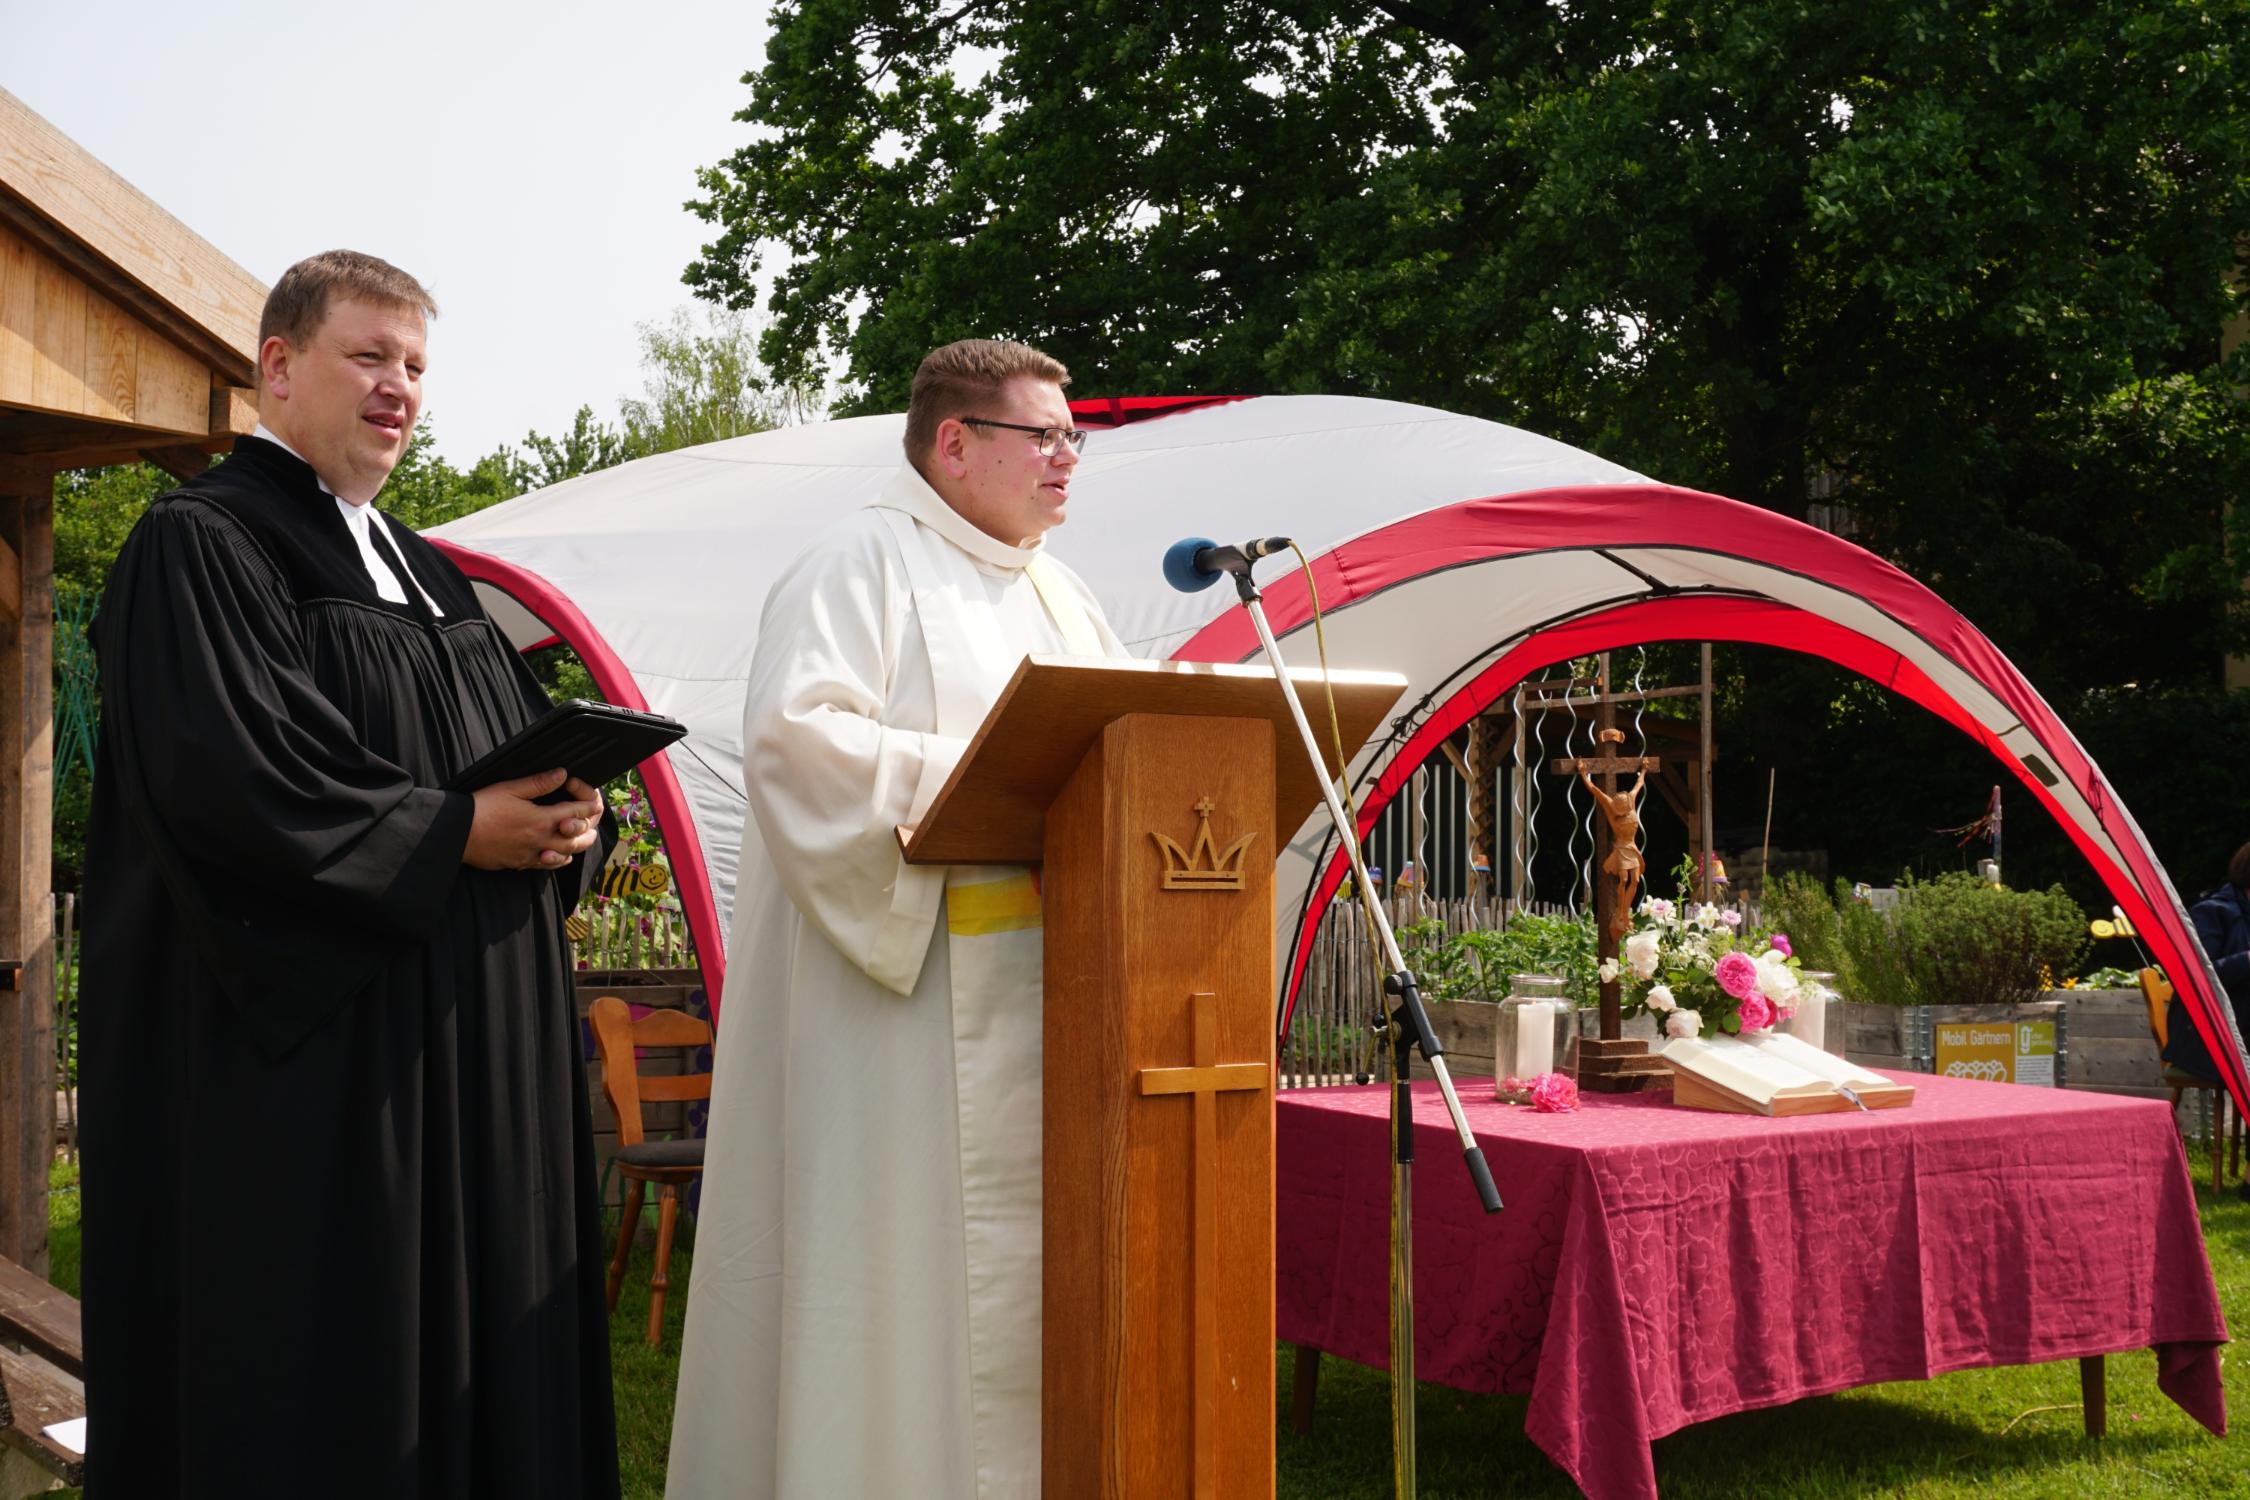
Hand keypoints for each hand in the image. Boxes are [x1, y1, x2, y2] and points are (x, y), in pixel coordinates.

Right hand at [463, 769, 603, 870]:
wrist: (458, 834)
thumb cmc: (482, 808)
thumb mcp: (510, 788)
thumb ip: (539, 783)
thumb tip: (561, 774)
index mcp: (541, 819)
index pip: (576, 813)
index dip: (588, 805)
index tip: (593, 800)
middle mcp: (541, 840)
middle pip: (577, 839)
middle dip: (589, 829)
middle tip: (592, 821)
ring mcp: (531, 854)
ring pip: (565, 856)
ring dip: (576, 847)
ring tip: (581, 839)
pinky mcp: (519, 863)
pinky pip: (546, 866)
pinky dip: (557, 860)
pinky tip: (556, 854)